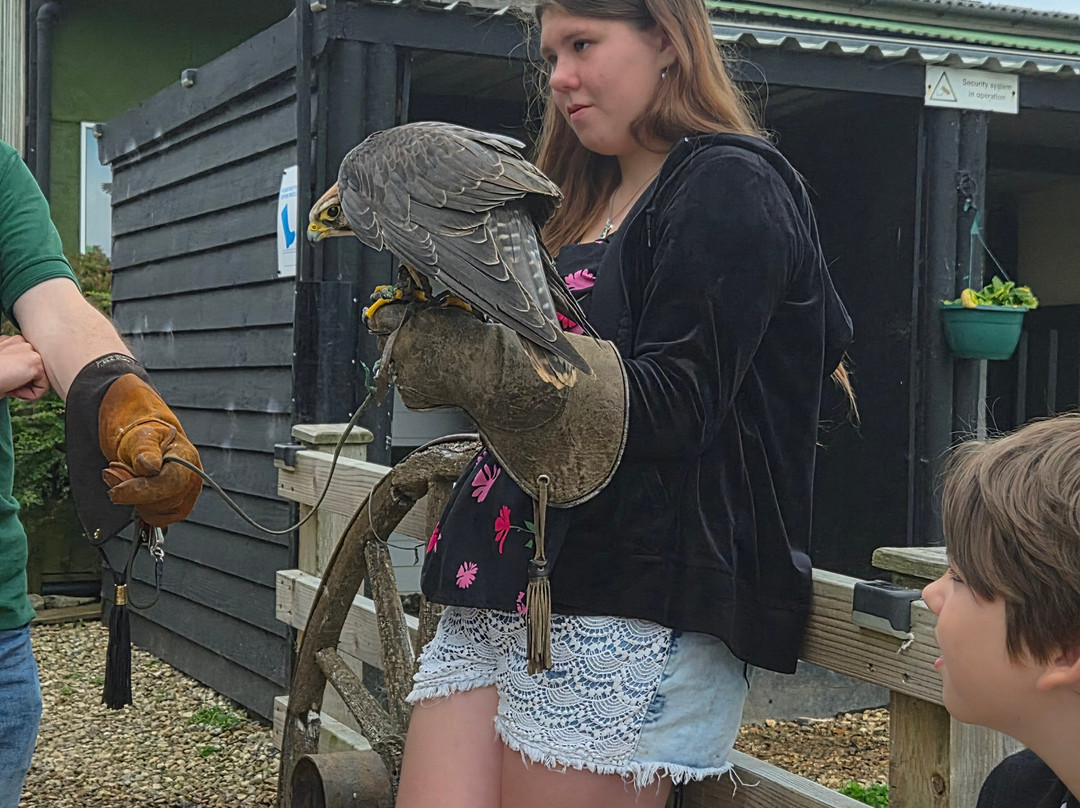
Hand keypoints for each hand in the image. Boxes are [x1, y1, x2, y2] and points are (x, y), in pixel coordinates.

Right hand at [0, 336, 49, 400]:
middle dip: (23, 381)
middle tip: (6, 381)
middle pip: (35, 370)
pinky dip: (28, 395)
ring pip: (39, 379)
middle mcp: (21, 342)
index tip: (4, 377)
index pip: (26, 362)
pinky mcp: (36, 362)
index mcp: (11, 341)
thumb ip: (13, 364)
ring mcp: (30, 350)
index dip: (16, 376)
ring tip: (8, 384)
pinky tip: (12, 388)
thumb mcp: (3, 367)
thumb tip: (24, 374)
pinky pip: (42, 387)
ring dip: (24, 388)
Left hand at [98, 374, 202, 526]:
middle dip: (133, 491)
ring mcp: (187, 496)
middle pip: (162, 501)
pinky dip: (141, 508)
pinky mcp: (177, 508)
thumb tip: (149, 466)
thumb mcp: (141, 436)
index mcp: (187, 459)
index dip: (142, 491)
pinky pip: (157, 519)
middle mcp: (192, 480)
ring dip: (136, 499)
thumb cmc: (146, 436)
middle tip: (117, 471)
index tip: (116, 492)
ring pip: (157, 513)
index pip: (170, 484)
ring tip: (129, 478)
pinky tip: (137, 491)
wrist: (147, 441)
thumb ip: (144, 451)